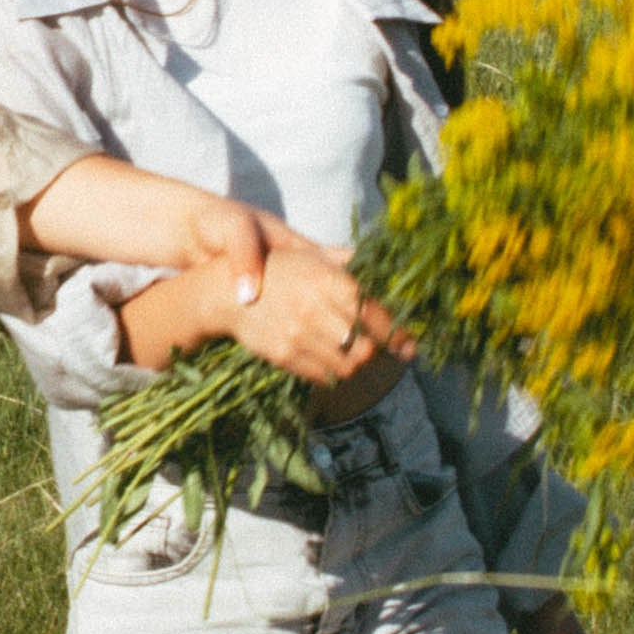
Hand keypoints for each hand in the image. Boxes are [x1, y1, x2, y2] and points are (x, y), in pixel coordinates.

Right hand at [117, 231, 409, 391]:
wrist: (225, 291)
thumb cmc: (277, 271)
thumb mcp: (310, 257)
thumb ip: (344, 264)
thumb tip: (380, 260)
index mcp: (330, 280)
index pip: (375, 314)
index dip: (398, 334)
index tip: (408, 345)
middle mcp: (316, 308)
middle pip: (366, 347)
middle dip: (378, 353)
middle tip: (381, 351)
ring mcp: (299, 335)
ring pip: (346, 366)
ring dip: (357, 366)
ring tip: (357, 357)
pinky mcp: (284, 355)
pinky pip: (322, 376)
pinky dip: (333, 374)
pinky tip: (333, 363)